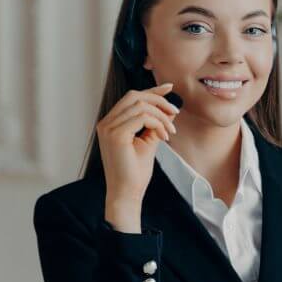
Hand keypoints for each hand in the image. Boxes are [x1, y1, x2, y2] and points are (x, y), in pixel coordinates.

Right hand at [97, 83, 179, 229]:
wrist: (127, 193)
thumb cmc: (135, 172)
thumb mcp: (148, 143)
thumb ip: (156, 124)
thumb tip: (170, 109)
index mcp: (111, 123)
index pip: (132, 98)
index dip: (152, 91)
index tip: (169, 87)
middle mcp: (106, 123)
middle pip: (135, 96)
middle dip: (159, 100)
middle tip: (175, 113)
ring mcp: (108, 128)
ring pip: (140, 105)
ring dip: (161, 116)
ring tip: (170, 131)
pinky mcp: (116, 135)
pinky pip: (142, 117)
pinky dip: (157, 124)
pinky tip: (164, 137)